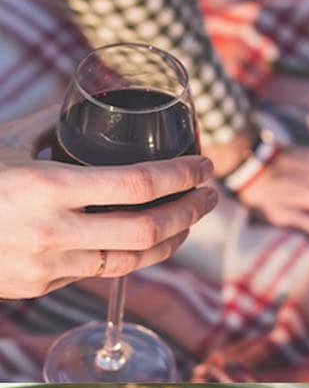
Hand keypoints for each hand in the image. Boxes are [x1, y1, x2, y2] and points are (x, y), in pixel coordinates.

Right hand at [0, 141, 217, 301]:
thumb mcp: (9, 139)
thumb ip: (54, 122)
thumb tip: (92, 100)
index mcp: (47, 188)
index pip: (136, 185)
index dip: (180, 176)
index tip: (204, 164)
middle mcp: (53, 233)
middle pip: (146, 231)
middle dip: (189, 212)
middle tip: (210, 193)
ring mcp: (47, 267)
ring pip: (129, 263)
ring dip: (168, 242)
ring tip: (187, 221)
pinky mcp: (40, 287)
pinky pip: (96, 273)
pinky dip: (126, 256)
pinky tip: (142, 240)